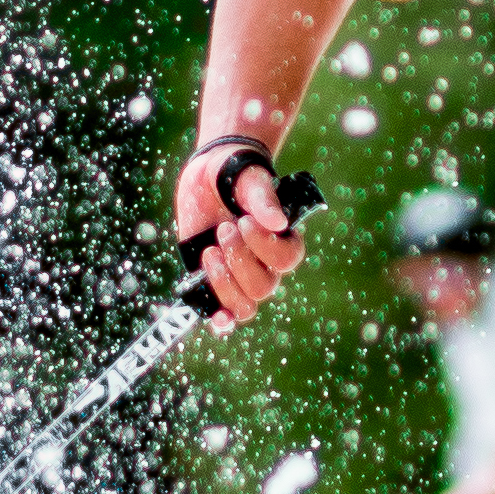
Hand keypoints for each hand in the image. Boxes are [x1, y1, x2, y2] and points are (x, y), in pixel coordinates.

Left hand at [174, 136, 303, 326]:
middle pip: (264, 287)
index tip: (242, 221)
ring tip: (209, 251)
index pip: (287, 259)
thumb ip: (261, 197)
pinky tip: (215, 316)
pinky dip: (221, 321)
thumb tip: (278, 223)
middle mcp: (265, 263)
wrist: (206, 176)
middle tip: (223, 228)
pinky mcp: (215, 283)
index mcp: (282, 238)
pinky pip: (224, 315)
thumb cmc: (233, 172)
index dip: (264, 246)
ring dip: (224, 283)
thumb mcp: (246, 176)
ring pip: (246, 306)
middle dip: (239, 260)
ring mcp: (239, 276)